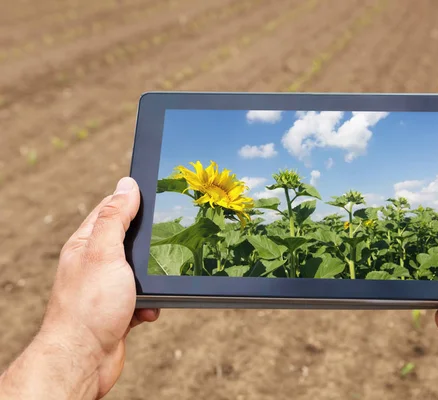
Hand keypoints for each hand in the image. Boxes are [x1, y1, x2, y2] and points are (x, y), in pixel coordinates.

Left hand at [0, 177, 159, 398]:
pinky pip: (143, 298)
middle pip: (129, 240)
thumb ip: (115, 218)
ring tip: (153, 286)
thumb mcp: (104, 253)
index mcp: (87, 243)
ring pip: (141, 271)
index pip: (110, 209)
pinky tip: (148, 311)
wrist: (83, 360)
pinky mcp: (118, 310)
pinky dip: (150, 304)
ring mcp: (107, 287)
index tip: (158, 191)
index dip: (133, 199)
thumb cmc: (89, 307)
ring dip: (153, 279)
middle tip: (167, 241)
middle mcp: (95, 263)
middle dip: (150, 244)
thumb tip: (127, 185)